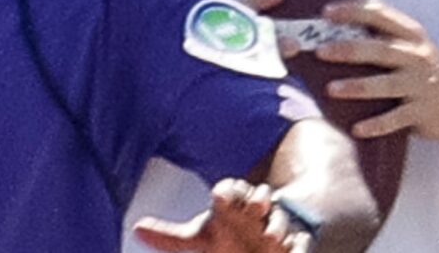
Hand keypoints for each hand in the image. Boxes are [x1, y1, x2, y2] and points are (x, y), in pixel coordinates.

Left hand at [136, 179, 309, 251]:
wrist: (267, 241)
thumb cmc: (231, 236)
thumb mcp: (202, 236)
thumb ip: (171, 237)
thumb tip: (137, 229)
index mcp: (234, 205)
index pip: (230, 191)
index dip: (227, 192)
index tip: (219, 196)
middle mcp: (258, 211)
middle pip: (258, 199)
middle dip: (257, 200)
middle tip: (255, 203)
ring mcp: (279, 226)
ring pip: (280, 221)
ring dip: (276, 228)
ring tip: (270, 238)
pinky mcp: (298, 242)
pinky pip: (302, 243)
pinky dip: (299, 248)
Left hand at [309, 0, 438, 151]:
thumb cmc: (425, 72)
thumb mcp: (412, 46)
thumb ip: (384, 33)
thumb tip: (339, 19)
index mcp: (411, 35)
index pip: (381, 15)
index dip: (353, 11)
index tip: (326, 12)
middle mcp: (417, 57)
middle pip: (380, 50)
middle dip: (349, 49)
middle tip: (320, 51)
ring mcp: (421, 85)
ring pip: (386, 85)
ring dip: (357, 87)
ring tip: (331, 89)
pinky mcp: (423, 112)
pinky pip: (396, 120)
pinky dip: (377, 124)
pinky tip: (357, 129)